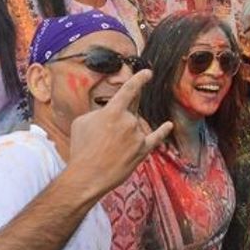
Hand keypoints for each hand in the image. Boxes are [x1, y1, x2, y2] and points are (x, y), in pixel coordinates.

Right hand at [68, 70, 172, 192]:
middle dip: (120, 120)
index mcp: (113, 111)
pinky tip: (168, 125)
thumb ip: (99, 112)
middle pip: (130, 111)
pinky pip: (155, 138)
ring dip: (124, 135)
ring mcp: (138, 136)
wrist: (86, 177)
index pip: (129, 89)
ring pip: (135, 127)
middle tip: (107, 134)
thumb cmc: (81, 148)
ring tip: (108, 149)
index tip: (147, 72)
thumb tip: (110, 113)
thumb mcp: (82, 122)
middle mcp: (129, 121)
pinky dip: (162, 131)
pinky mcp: (142, 150)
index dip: (140, 79)